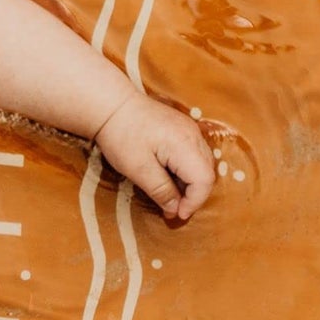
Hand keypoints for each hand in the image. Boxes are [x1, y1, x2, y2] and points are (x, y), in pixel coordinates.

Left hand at [94, 91, 216, 223]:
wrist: (111, 104)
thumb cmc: (121, 135)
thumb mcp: (138, 169)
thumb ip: (161, 191)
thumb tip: (175, 210)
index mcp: (185, 145)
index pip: (205, 180)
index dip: (194, 202)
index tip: (177, 215)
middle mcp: (193, 135)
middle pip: (207, 173)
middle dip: (193, 195)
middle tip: (172, 208)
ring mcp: (189, 130)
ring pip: (202, 164)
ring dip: (189, 184)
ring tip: (168, 194)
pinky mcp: (182, 128)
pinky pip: (193, 154)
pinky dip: (185, 170)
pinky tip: (166, 176)